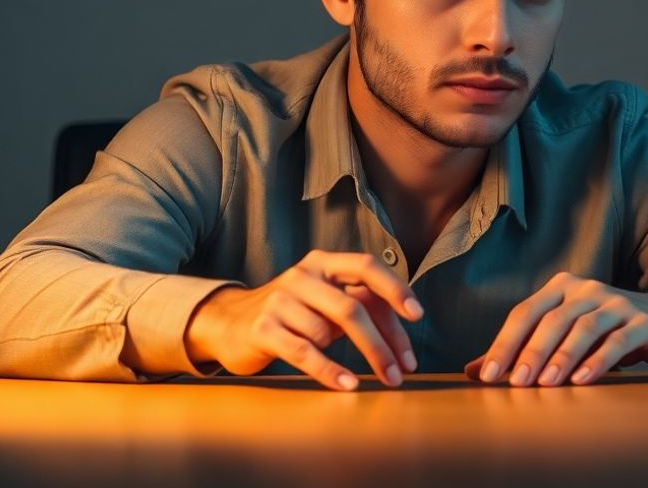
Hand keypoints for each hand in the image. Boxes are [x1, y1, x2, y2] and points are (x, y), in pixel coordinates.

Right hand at [182, 250, 424, 390]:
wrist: (229, 324)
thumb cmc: (292, 314)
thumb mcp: (325, 299)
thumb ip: (361, 302)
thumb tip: (406, 324)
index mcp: (322, 263)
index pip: (366, 266)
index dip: (394, 288)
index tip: (418, 316)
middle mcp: (302, 276)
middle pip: (352, 308)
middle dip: (382, 344)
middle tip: (401, 373)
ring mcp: (279, 301)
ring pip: (329, 332)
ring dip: (357, 360)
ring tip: (369, 379)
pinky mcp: (263, 328)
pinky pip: (304, 352)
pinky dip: (330, 371)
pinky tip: (348, 384)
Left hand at [463, 272, 647, 385]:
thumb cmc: (608, 331)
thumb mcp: (564, 337)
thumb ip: (522, 350)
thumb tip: (474, 372)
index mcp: (561, 288)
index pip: (524, 313)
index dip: (504, 343)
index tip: (487, 375)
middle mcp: (586, 289)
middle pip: (551, 319)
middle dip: (530, 351)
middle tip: (515, 383)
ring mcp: (615, 302)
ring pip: (583, 327)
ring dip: (561, 357)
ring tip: (546, 384)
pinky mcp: (642, 321)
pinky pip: (617, 340)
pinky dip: (598, 360)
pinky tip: (583, 381)